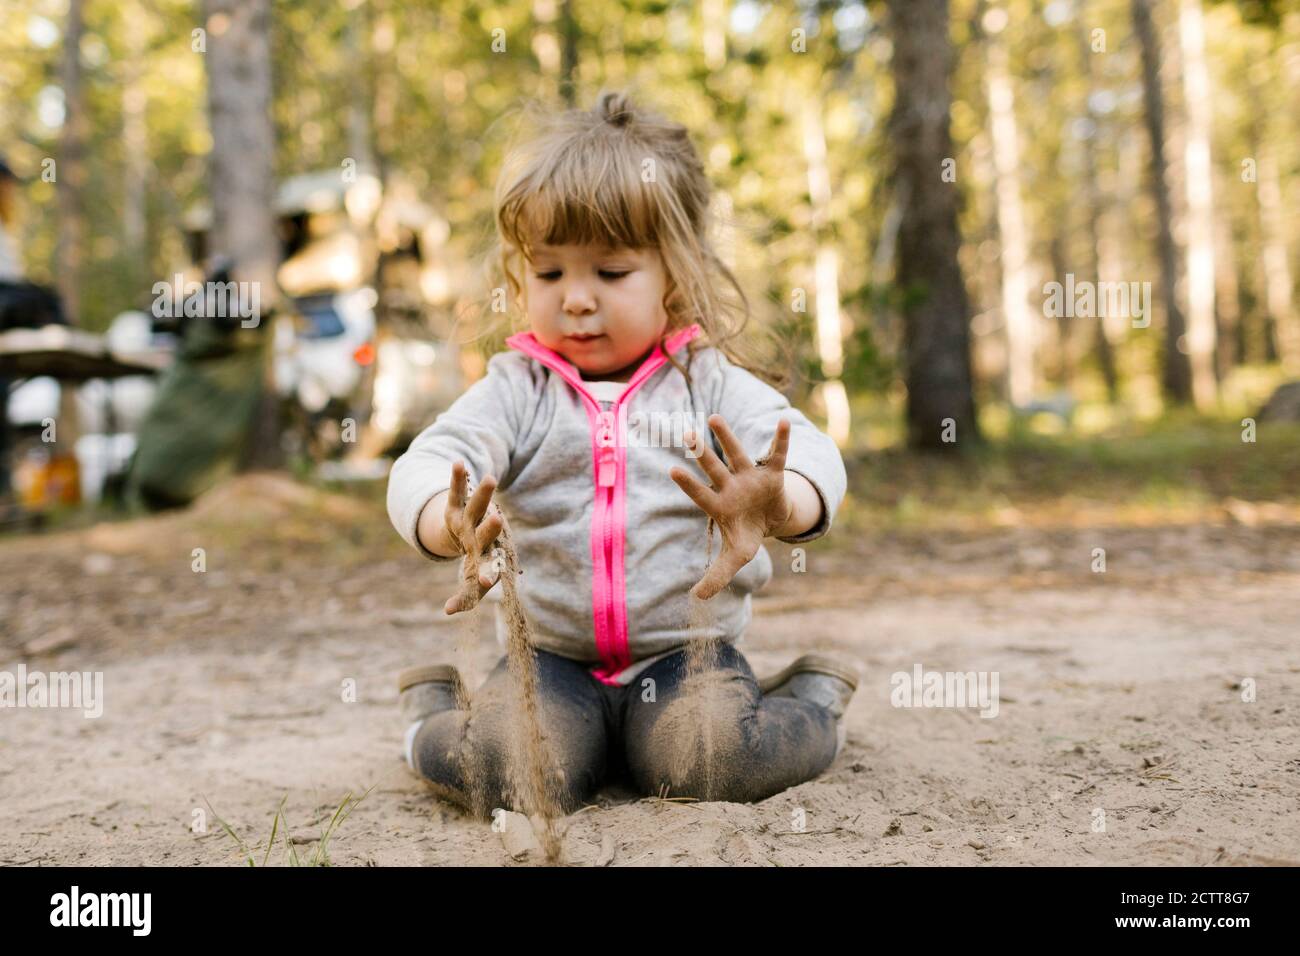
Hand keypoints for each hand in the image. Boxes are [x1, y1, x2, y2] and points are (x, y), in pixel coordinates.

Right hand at [441, 460, 506, 614]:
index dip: (485, 575)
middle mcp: (480, 537)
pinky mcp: (458, 506)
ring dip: (483, 494)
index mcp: (484, 559)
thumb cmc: (474, 563)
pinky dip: (457, 478)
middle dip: (491, 526)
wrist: (473, 537)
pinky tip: (458, 462)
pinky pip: (456, 491)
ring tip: (489, 477)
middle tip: (497, 518)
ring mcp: (471, 520)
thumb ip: (463, 598)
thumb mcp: (469, 583)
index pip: (488, 567)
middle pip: (487, 532)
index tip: (484, 582)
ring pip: (478, 507)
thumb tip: (448, 612)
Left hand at [668, 414, 793, 600]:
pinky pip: (776, 453)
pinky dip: (781, 439)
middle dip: (701, 454)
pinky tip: (784, 421)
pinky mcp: (771, 472)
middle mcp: (730, 486)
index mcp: (720, 504)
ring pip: (736, 453)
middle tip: (685, 435)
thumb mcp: (735, 557)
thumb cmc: (747, 534)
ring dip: (726, 437)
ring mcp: (750, 476)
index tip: (671, 470)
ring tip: (713, 418)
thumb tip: (697, 598)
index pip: (701, 494)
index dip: (688, 485)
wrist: (771, 520)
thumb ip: (716, 575)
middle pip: (713, 468)